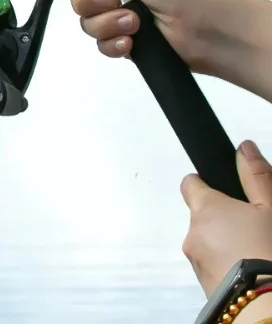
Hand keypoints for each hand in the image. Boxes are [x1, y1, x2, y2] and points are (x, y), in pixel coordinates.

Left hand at [181, 139, 271, 320]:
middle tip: (253, 229)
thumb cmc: (268, 255)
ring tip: (255, 255)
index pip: (190, 184)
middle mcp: (193, 232)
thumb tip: (244, 147)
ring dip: (226, 246)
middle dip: (224, 220)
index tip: (224, 192)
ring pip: (209, 244)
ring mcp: (196, 262)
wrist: (268, 310)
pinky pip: (214, 269)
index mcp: (206, 208)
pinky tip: (250, 275)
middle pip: (203, 217)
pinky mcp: (204, 287)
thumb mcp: (271, 209)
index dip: (206, 185)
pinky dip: (228, 268)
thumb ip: (256, 176)